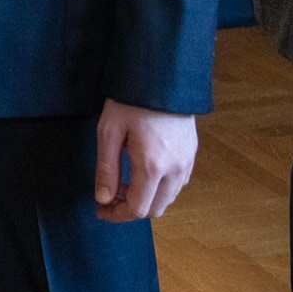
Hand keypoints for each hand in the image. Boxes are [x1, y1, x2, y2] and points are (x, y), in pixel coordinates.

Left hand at [94, 99, 196, 221]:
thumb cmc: (131, 100)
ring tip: (124, 183)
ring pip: (168, 199)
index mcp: (152, 165)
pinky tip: (143, 174)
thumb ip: (107, 169)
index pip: (137, 208)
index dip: (117, 215)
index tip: (101, 210)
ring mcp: (187, 162)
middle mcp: (175, 169)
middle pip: (155, 209)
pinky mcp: (191, 154)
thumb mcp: (109, 132)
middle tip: (110, 196)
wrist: (161, 76)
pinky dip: (160, 188)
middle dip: (131, 209)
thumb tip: (103, 199)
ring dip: (146, 199)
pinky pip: (178, 184)